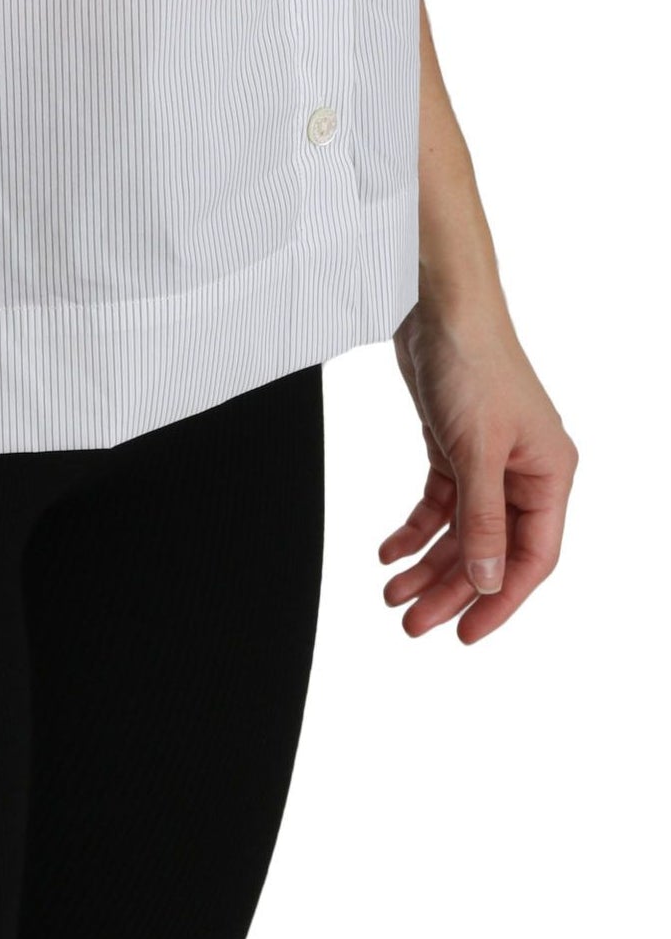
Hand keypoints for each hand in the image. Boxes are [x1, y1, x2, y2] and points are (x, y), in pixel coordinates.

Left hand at [379, 284, 577, 644]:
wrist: (439, 305)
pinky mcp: (455, 447)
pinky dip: (414, 529)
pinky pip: (439, 503)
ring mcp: (489, 461)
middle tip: (413, 624)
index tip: (466, 633)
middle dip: (452, 590)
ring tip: (394, 596)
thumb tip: (488, 580)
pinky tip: (389, 551)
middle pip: (491, 551)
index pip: (532, 557)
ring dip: (428, 564)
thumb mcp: (476, 449)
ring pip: (462, 532)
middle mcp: (524, 473)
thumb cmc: (473, 362)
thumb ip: (482, 518)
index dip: (501, 600)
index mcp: (548, 475)